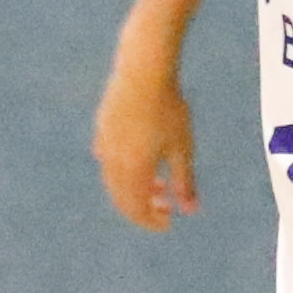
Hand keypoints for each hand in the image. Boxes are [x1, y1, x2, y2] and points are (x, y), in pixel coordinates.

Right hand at [93, 53, 197, 232]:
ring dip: (135, 187)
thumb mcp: (182, 147)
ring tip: (158, 182)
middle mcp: (112, 162)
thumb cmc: (168, 108)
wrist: (144, 69)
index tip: (168, 222)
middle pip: (122, 198)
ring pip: (114, 179)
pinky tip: (138, 159)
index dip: (151, 221)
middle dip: (143, 207)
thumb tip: (191, 211)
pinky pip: (108, 159)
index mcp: (132, 171)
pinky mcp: (102, 127)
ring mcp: (104, 144)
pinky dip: (123, 169)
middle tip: (165, 206)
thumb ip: (184, 181)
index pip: (136, 209)